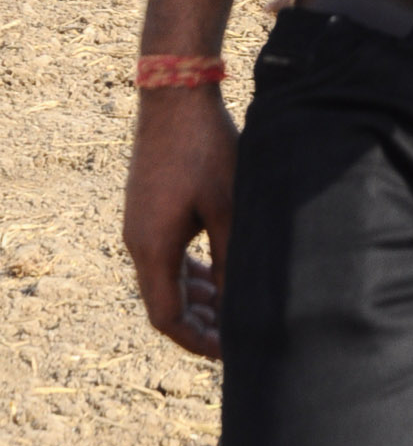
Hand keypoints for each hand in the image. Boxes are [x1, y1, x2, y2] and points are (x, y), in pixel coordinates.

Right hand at [123, 86, 237, 358]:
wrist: (175, 94)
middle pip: (164, 301)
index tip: (229, 351)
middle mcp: (137, 241)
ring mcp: (140, 222)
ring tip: (231, 305)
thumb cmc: (206, 148)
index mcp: (152, 248)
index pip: (167, 318)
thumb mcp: (229, 206)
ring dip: (196, 295)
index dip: (197, 341)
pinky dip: (189, 268)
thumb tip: (243, 303)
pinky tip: (217, 267)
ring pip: (166, 277)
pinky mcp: (147, 205)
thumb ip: (233, 258)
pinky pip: (165, 253)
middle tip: (236, 334)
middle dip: (200, 322)